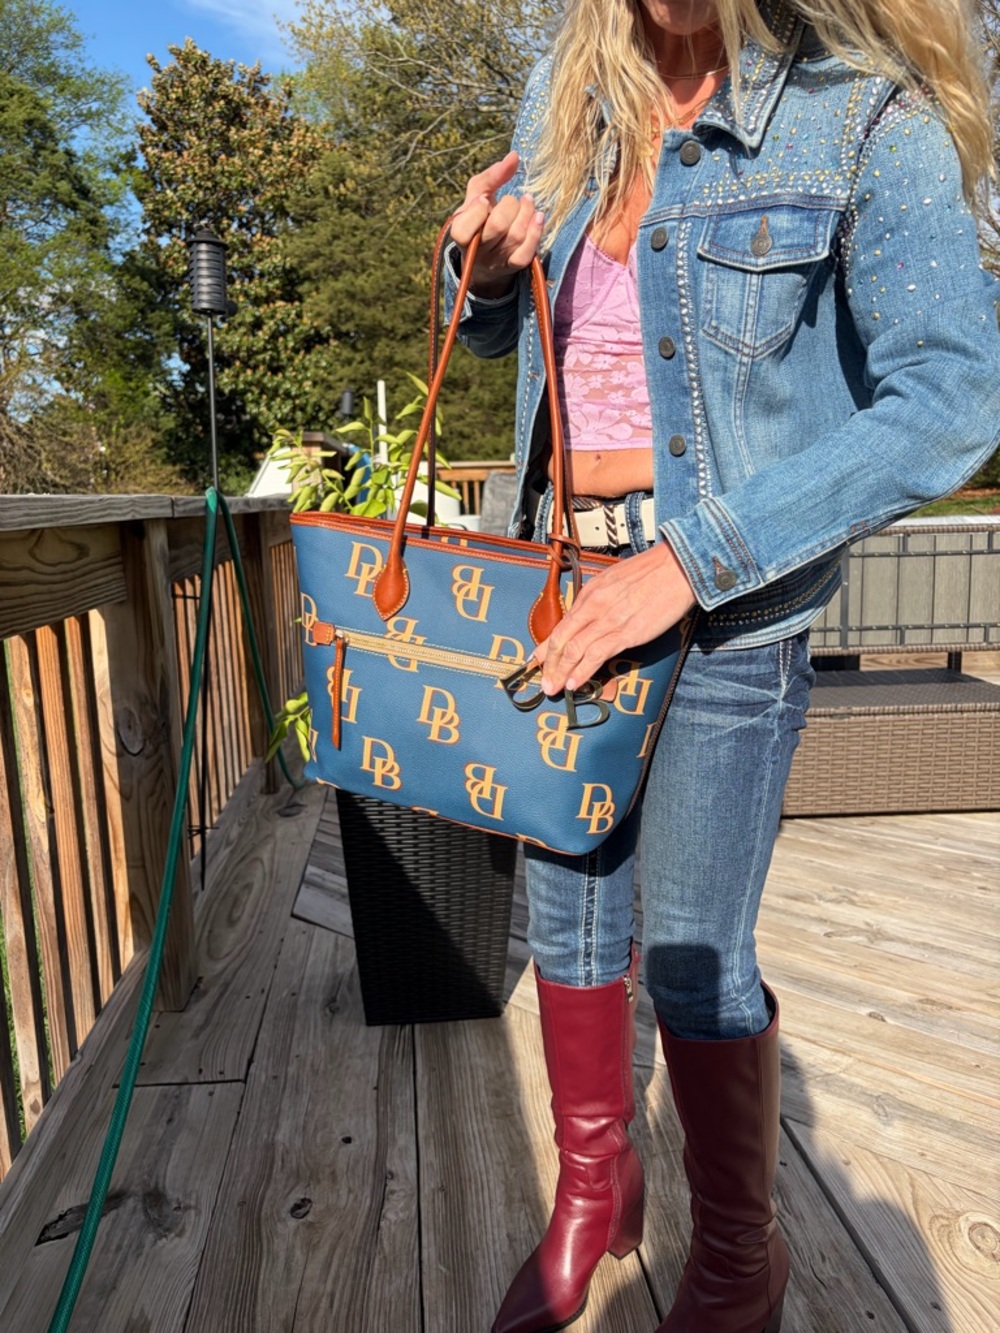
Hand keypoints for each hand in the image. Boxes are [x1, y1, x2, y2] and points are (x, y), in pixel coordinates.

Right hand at [451, 151, 544, 297]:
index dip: (478, 210)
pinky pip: (526, 253)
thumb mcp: (477, 194)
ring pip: (515, 236)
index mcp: (461, 232)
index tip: (486, 199)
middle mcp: (477, 251)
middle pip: (497, 226)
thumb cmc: (480, 217)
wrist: (486, 251)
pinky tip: (538, 217)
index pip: (465, 228)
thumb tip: (514, 156)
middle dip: (509, 205)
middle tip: (512, 200)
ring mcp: (496, 261)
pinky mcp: (513, 267)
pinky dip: (536, 232)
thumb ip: (492, 176)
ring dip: (527, 212)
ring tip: (528, 201)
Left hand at [535, 541, 697, 694]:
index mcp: (590, 593)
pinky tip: (574, 683)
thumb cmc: (651, 572)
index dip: (546, 646)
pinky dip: (582, 672)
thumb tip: (589, 615)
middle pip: (562, 639)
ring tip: (553, 688)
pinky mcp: (627, 633)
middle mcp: (594, 606)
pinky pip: (596, 655)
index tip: (536, 660)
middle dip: (549, 664)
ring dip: (561, 673)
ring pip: (574, 650)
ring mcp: (609, 620)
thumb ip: (599, 598)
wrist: (678, 567)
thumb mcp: (615, 579)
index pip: (562, 624)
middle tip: (542, 682)